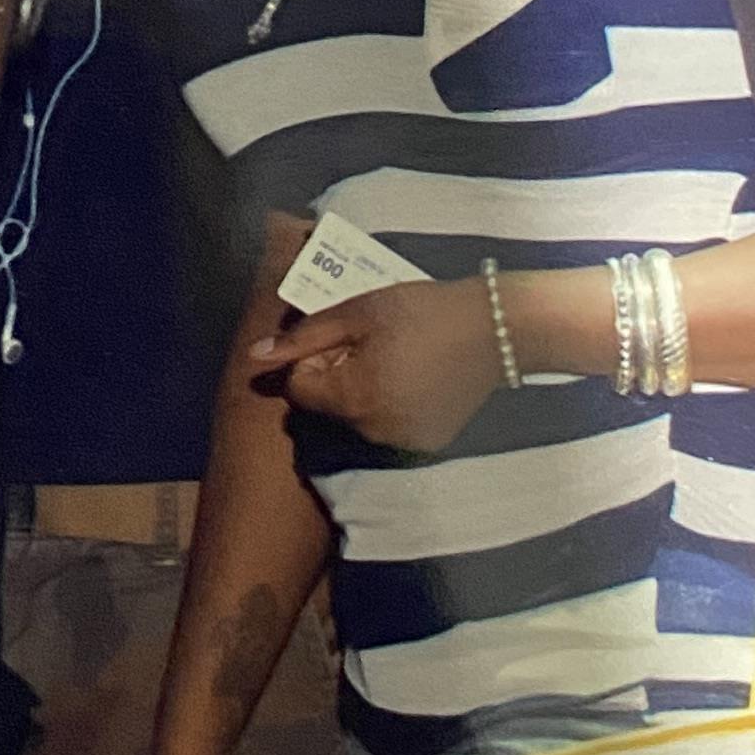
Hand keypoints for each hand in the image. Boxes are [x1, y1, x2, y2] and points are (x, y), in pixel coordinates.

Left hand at [257, 272, 505, 454]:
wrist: (497, 330)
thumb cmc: (423, 311)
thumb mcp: (358, 312)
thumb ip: (304, 337)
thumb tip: (258, 356)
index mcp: (352, 397)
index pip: (299, 389)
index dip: (312, 359)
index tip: (344, 338)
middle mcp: (373, 430)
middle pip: (327, 407)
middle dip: (337, 376)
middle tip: (373, 343)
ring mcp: (402, 442)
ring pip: (357, 418)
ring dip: (364, 392)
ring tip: (398, 358)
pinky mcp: (426, 443)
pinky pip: (389, 427)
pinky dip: (392, 406)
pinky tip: (417, 378)